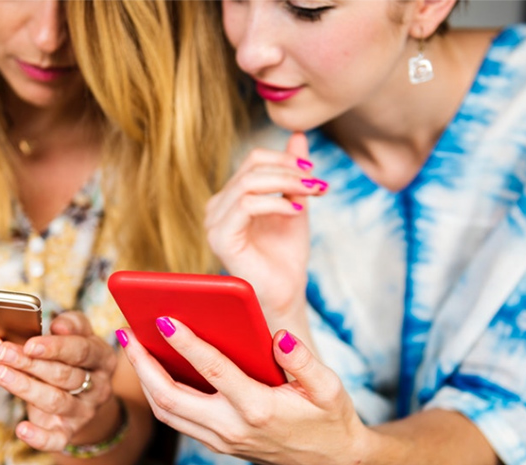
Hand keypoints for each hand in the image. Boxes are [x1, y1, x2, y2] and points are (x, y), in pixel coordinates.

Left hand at [0, 311, 117, 450]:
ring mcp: (84, 411)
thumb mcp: (79, 335)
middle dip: (31, 364)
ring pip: (56, 401)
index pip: (81, 351)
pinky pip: (55, 439)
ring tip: (0, 374)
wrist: (84, 395)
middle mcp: (99, 387)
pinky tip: (21, 428)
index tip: (29, 344)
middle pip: (64, 376)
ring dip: (26, 388)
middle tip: (2, 354)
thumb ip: (72, 324)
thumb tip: (60, 326)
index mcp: (103, 359)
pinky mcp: (69, 432)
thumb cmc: (75, 357)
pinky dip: (38, 436)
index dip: (55, 348)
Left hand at [117, 318, 369, 464]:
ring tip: (131, 346)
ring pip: (166, 411)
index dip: (187, 344)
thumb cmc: (329, 420)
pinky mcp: (217, 442)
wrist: (331, 463)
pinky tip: (153, 368)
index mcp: (258, 408)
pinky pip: (175, 418)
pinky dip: (157, 393)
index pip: (214, 371)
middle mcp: (232, 427)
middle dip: (142, 364)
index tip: (163, 319)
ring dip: (143, 379)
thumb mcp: (328, 389)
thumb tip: (278, 335)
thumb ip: (303, 361)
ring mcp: (220, 438)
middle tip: (126, 333)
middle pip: (171, 396)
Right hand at [205, 133, 324, 316]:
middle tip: (317, 182)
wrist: (286, 294)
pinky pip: (246, 205)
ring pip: (249, 183)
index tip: (314, 172)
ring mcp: (215, 222)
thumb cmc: (287, 255)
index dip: (285, 159)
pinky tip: (296, 211)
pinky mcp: (220, 238)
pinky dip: (275, 203)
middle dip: (289, 170)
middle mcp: (217, 207)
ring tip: (312, 193)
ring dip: (287, 183)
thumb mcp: (294, 203)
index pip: (253, 160)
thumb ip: (293, 172)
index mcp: (230, 198)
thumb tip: (299, 135)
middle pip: (252, 167)